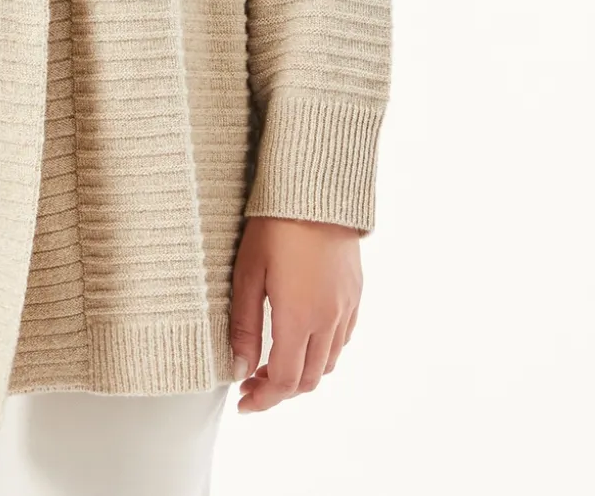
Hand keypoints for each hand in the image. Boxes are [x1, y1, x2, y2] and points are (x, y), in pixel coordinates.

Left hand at [229, 216, 361, 412]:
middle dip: (279, 390)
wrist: (316, 191)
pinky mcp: (355, 295)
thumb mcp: (247, 273)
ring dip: (300, 373)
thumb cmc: (274, 226)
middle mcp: (328, 320)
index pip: (284, 380)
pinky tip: (300, 338)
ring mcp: (346, 309)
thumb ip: (243, 325)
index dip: (263, 398)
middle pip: (308, 379)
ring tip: (271, 362)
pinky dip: (321, 352)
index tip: (243, 402)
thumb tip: (239, 369)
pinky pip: (341, 339)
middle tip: (251, 382)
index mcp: (298, 318)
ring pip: (327, 362)